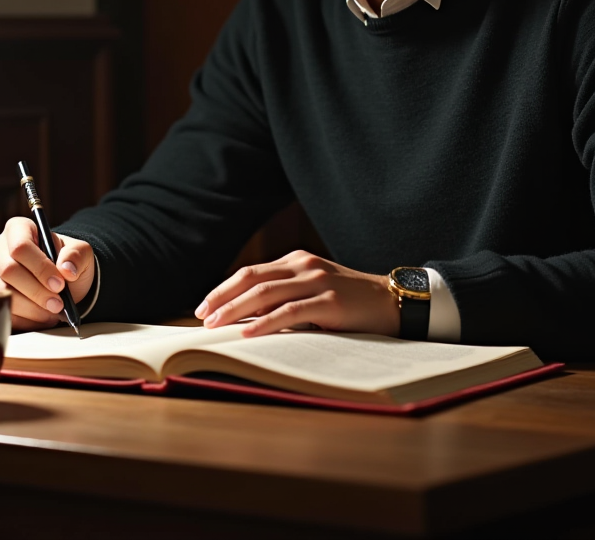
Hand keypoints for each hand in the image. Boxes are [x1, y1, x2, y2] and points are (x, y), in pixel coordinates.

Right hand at [0, 217, 94, 330]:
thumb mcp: (80, 252)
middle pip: (9, 271)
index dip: (40, 267)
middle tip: (58, 304)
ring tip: (53, 311)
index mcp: (18, 228)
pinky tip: (42, 317)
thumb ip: (76, 255)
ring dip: (32, 308)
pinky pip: (2, 309)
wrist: (59, 280)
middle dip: (37, 291)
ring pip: (4, 293)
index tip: (59, 284)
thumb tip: (66, 269)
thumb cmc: (66, 261)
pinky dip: (25, 318)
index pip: (21, 246)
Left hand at [194, 250, 400, 337]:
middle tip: (201, 317)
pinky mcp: (330, 302)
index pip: (251, 272)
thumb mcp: (315, 292)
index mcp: (297, 261)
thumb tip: (246, 317)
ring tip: (216, 325)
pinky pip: (290, 311)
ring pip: (265, 293)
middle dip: (222, 298)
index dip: (224, 289)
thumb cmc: (351, 303)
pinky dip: (265, 322)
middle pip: (251, 278)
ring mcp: (317, 281)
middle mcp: (303, 266)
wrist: (393, 303)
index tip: (204, 306)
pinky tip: (248, 333)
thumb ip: (286, 297)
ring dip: (235, 309)